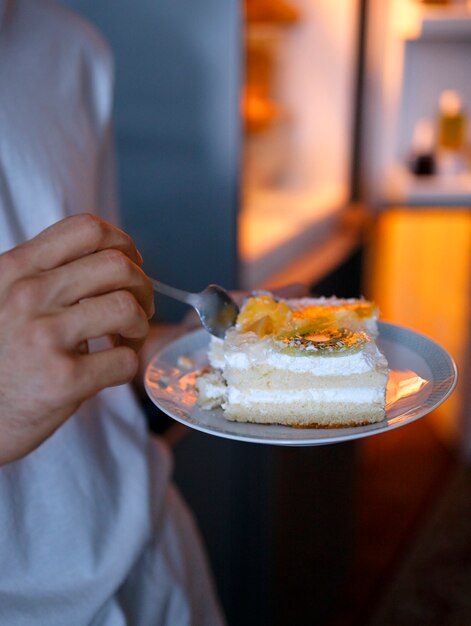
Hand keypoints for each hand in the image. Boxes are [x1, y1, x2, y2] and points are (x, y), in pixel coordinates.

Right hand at [0, 214, 153, 464]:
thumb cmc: (0, 354)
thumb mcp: (5, 297)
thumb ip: (45, 273)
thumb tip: (114, 257)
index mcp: (16, 268)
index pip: (88, 229)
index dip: (123, 244)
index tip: (130, 265)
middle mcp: (28, 295)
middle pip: (118, 266)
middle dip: (142, 287)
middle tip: (138, 308)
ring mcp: (44, 337)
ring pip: (127, 307)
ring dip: (140, 324)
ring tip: (127, 338)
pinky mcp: (63, 380)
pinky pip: (126, 360)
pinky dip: (131, 363)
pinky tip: (112, 368)